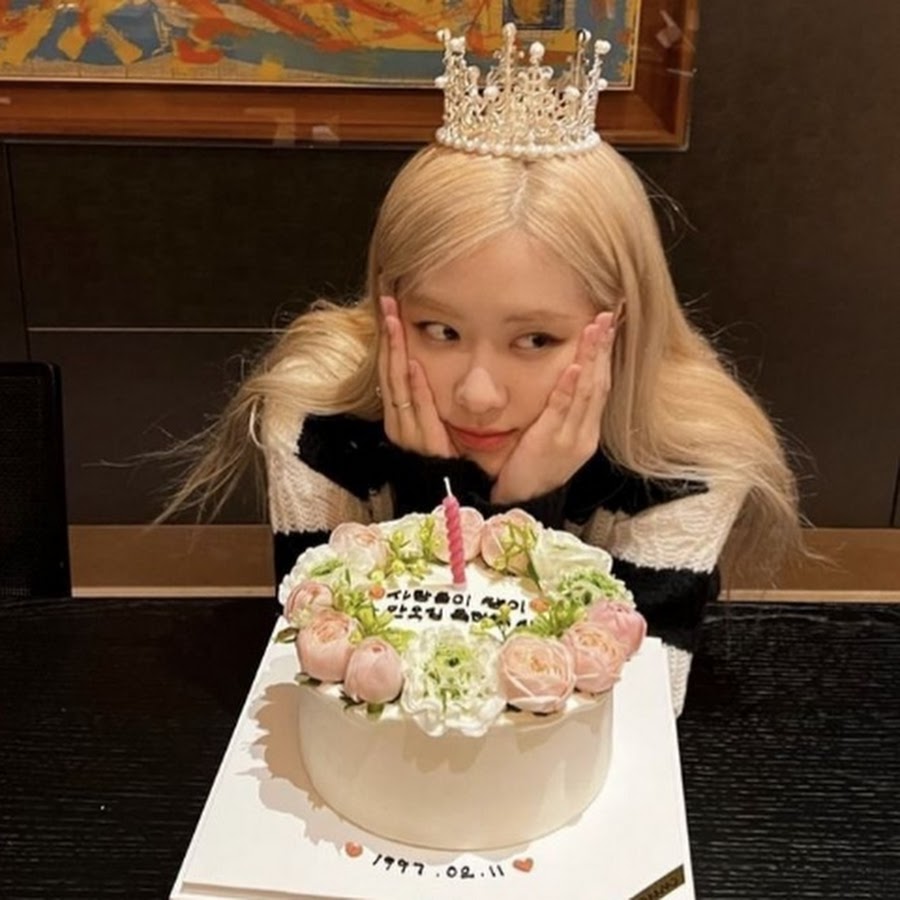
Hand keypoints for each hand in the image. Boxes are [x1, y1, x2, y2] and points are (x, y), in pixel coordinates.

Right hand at [377, 295, 455, 457]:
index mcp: (400, 415)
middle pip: (389, 371)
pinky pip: (419, 411)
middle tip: (387, 301)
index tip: (389, 307)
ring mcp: (411, 434)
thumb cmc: (449, 458)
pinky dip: (416, 388)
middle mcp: (400, 423)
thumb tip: (422, 364)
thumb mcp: (433, 422)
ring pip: (398, 386)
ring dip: (396, 352)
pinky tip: (413, 365)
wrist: (459, 492)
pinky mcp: (426, 445)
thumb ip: (426, 397)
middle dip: (388, 336)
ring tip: (394, 321)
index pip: (390, 369)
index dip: (389, 338)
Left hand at [491, 312, 614, 502]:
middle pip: (600, 383)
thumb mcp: (553, 437)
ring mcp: (570, 439)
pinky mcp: (550, 443)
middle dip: (604, 347)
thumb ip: (561, 411)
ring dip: (592, 358)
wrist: (522, 502)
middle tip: (609, 314)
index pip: (602, 385)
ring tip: (595, 330)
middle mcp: (585, 433)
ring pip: (587, 392)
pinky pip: (563, 411)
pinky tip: (576, 367)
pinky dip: (571, 388)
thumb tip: (565, 378)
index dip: (606, 354)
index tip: (610, 324)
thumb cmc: (533, 468)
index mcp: (587, 430)